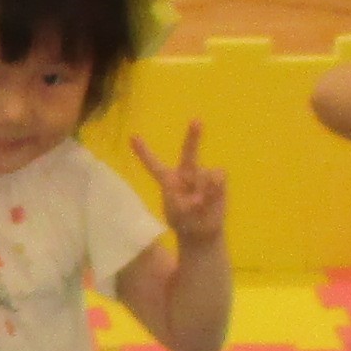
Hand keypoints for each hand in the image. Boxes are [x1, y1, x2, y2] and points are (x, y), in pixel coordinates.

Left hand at [131, 121, 227, 245]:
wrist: (202, 230)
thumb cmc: (183, 220)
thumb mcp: (176, 214)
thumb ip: (184, 204)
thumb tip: (200, 197)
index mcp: (168, 180)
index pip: (153, 164)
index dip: (143, 152)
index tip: (132, 137)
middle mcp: (186, 172)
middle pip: (189, 154)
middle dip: (193, 137)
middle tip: (196, 120)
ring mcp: (203, 174)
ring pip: (206, 176)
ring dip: (204, 191)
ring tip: (201, 205)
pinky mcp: (218, 178)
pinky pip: (218, 178)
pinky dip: (215, 189)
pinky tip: (212, 199)